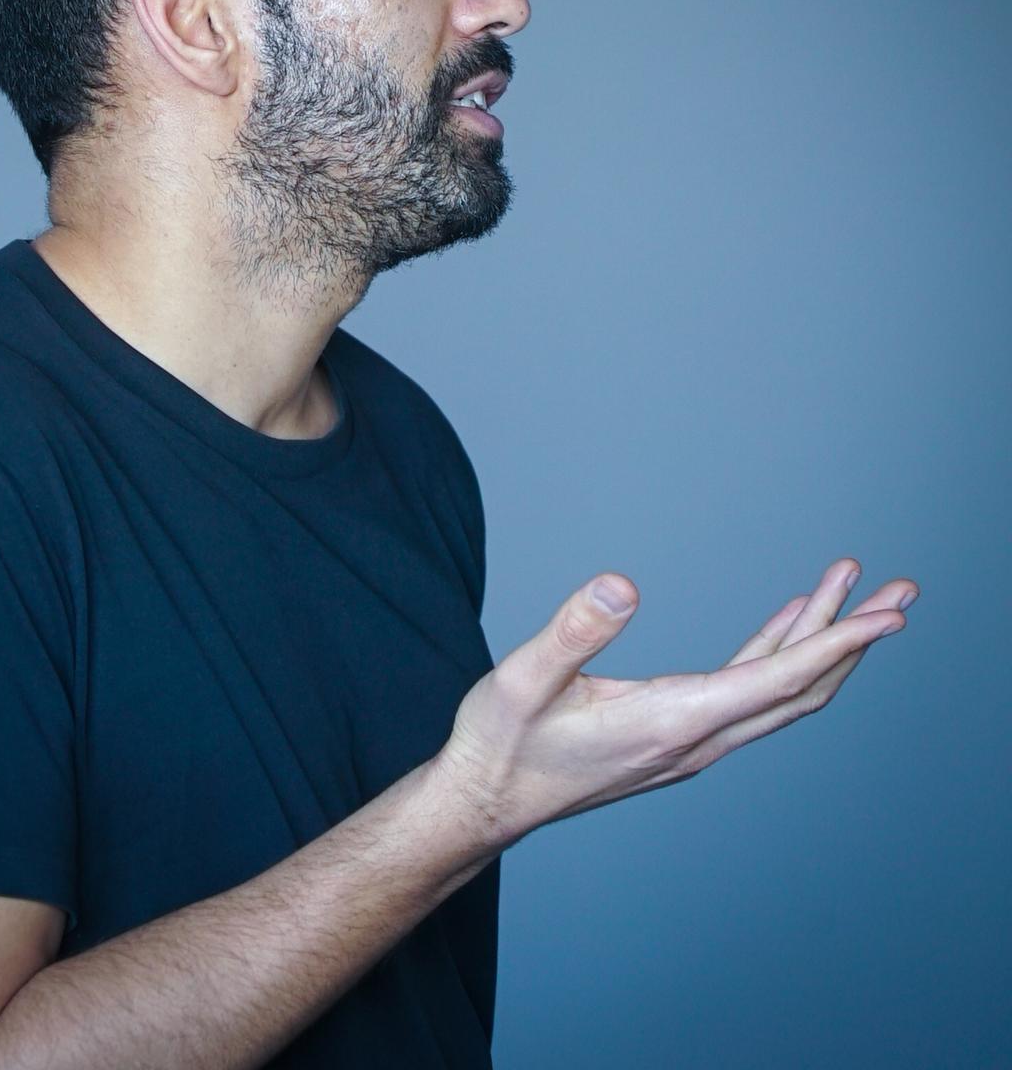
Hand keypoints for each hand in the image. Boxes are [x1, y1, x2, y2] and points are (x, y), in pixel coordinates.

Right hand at [439, 558, 918, 849]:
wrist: (485, 802)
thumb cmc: (501, 743)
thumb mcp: (524, 678)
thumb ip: (573, 631)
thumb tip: (621, 584)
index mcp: (670, 721)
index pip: (776, 679)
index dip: (838, 644)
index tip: (889, 615)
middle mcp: (695, 740)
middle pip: (798, 687)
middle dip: (854, 638)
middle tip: (902, 591)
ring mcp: (690, 744)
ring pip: (780, 692)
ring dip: (822, 642)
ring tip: (856, 589)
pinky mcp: (677, 738)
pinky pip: (750, 695)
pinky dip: (780, 654)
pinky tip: (788, 621)